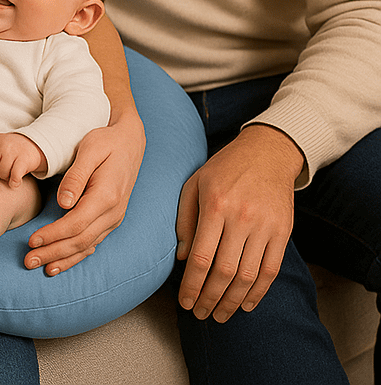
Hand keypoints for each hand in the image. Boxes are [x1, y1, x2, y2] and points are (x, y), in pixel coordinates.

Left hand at [0, 132, 45, 185]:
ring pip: (2, 172)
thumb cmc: (13, 149)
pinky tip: (17, 182)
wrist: (34, 143)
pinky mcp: (24, 159)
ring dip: (6, 177)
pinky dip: (14, 182)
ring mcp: (13, 151)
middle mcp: (2, 144)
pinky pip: (14, 176)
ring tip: (10, 175)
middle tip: (4, 173)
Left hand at [25, 110, 144, 274]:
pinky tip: (61, 263)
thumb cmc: (106, 141)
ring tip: (41, 267)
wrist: (129, 142)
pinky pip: (93, 242)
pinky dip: (76, 255)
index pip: (76, 224)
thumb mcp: (90, 149)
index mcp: (106, 196)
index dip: (53, 235)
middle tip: (29, 260)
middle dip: (53, 253)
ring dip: (63, 258)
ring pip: (87, 246)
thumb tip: (63, 203)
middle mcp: (113, 212)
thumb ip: (76, 176)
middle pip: (80, 241)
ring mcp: (114, 218)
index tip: (32, 241)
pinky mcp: (110, 219)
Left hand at [175, 125, 301, 322]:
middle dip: (210, 299)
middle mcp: (242, 218)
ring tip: (220, 315)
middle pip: (224, 272)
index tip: (184, 301)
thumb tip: (183, 257)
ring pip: (248, 276)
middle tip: (200, 314)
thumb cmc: (224, 168)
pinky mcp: (283, 232)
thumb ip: (185, 219)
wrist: (267, 153)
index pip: (202, 257)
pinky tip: (246, 304)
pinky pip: (271, 270)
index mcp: (216, 206)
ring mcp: (266, 227)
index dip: (192, 285)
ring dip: (233, 301)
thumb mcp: (194, 184)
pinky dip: (259, 292)